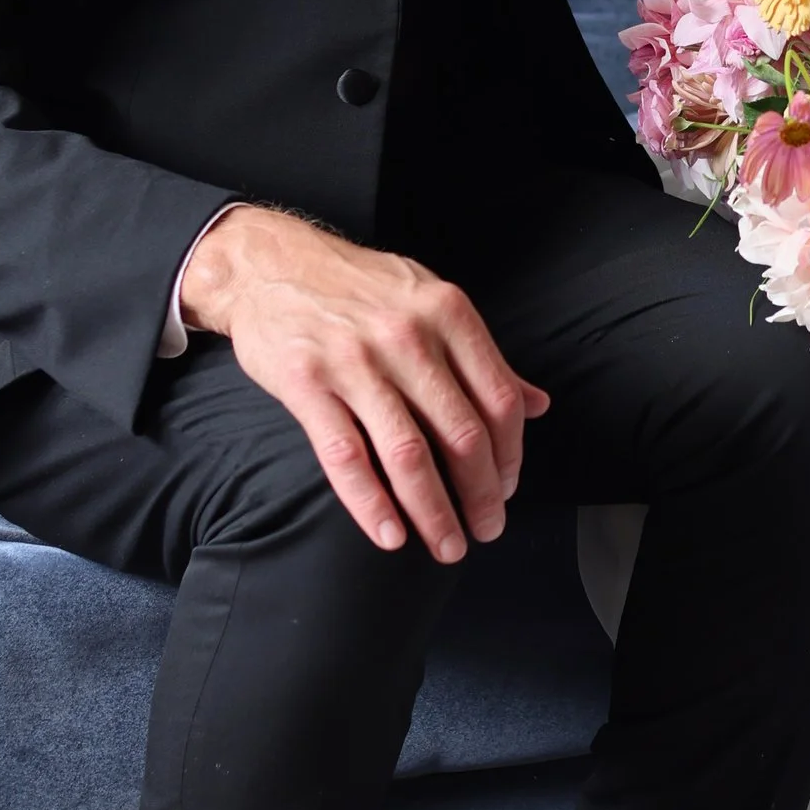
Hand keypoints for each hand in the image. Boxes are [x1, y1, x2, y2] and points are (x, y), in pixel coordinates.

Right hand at [179, 205, 547, 562]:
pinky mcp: (307, 383)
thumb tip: (538, 403)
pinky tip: (389, 535)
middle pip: (462, 435)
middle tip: (486, 530)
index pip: (498, 400)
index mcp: (448, 313)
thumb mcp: (430, 300)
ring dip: (434, 512)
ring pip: (409, 455)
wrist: (271, 263)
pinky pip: (346, 457)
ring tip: (447, 545)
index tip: (507, 488)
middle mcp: (408, 337)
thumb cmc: (358, 287)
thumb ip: (481, 356)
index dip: (510, 456)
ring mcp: (355, 361)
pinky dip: (371, 504)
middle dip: (481, 496)